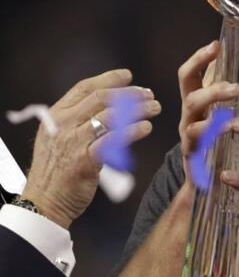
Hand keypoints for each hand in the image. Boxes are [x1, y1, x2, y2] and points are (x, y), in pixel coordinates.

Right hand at [22, 69, 161, 227]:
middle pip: (101, 99)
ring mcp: (73, 141)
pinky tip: (146, 128)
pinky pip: (111, 141)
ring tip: (155, 109)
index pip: (84, 88)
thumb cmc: (57, 170)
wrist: (45, 200)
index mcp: (56, 115)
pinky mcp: (85, 160)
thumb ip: (78, 120)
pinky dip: (131, 132)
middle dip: (129, 94)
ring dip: (136, 110)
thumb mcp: (60, 137)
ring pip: (109, 116)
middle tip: (149, 95)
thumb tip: (108, 107)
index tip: (128, 76)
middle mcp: (64, 124)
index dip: (108, 79)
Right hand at [177, 41, 238, 184]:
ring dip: (212, 108)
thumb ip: (221, 92)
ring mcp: (188, 135)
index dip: (199, 59)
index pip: (190, 75)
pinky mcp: (193, 154)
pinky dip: (211, 136)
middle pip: (191, 95)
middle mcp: (188, 116)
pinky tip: (226, 132)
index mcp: (194, 102)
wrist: (201, 178)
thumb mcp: (215, 112)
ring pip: (193, 119)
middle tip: (236, 87)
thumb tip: (234, 64)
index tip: (216, 45)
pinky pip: (198, 142)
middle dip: (211, 88)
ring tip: (233, 108)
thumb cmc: (213, 139)